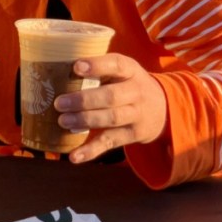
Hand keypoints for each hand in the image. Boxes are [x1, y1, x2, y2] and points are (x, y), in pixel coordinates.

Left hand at [52, 53, 166, 163]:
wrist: (163, 109)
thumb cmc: (129, 85)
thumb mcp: (123, 72)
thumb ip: (100, 71)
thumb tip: (57, 72)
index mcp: (131, 70)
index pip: (116, 64)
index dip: (97, 65)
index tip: (76, 67)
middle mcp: (137, 92)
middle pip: (111, 96)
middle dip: (83, 100)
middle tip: (59, 103)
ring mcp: (137, 115)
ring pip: (111, 119)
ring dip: (85, 121)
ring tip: (63, 121)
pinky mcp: (133, 135)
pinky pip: (110, 143)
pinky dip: (91, 151)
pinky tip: (74, 156)